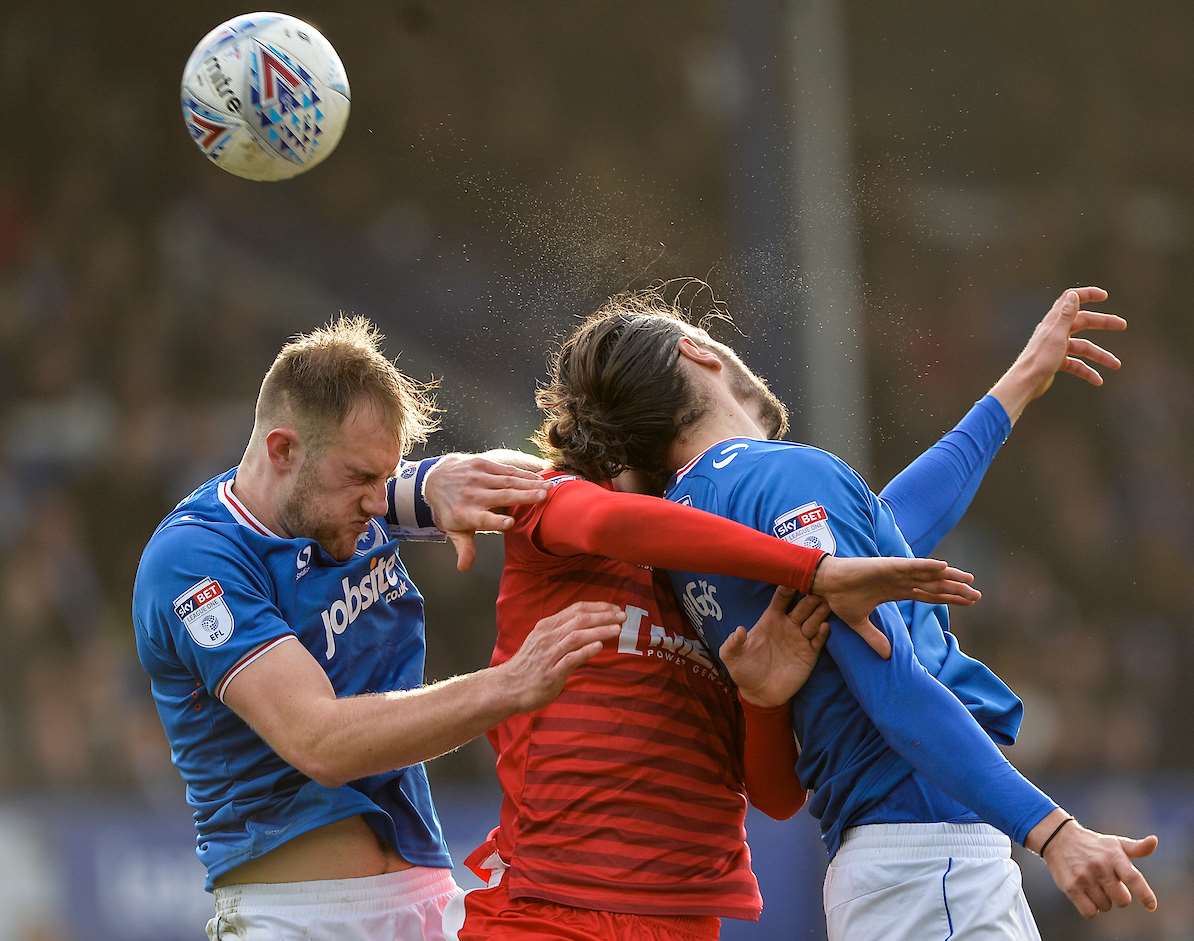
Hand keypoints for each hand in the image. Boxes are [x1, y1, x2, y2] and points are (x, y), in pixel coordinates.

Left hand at [423, 453, 550, 570]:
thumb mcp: (454, 530)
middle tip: (543, 497)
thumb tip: (464, 568)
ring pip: (507, 481)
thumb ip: (464, 548)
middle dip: (523, 496)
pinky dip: (522, 473)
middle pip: (501, 496)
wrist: (434, 479)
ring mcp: (477, 478)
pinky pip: (505, 469)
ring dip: (528, 483)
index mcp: (466, 514)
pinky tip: (538, 477)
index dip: (496, 521)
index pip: (482, 519)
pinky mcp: (482, 464)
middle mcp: (472, 495)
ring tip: (547, 487)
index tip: (510, 523)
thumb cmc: (450, 510)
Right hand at [496, 602, 624, 711]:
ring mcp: (549, 654)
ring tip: (617, 629)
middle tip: (622, 616)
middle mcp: (548, 636)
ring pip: (577, 636)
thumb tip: (587, 628)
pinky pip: (571, 658)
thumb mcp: (542, 642)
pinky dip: (586, 650)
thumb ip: (562, 633)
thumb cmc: (528, 666)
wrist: (507, 687)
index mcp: (547, 626)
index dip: (597, 607)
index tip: (614, 608)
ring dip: (599, 630)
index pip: (575, 609)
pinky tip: (599, 646)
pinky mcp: (551, 673)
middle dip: (603, 616)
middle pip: (579, 620)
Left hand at [720, 587, 829, 706]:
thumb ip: (733, 642)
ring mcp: (800, 638)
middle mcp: (788, 625)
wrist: (759, 694)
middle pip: (802, 605)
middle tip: (818, 587)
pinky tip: (824, 627)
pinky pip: (819, 639)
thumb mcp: (732, 657)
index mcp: (770, 619)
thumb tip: (739, 630)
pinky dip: (823, 632)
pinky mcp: (809, 654)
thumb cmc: (743, 670)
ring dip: (819, 611)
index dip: (787, 587)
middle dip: (810, 596)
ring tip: (825, 603)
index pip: (781, 598)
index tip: (794, 577)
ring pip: (814, 619)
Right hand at [810, 557, 980, 658]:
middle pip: (934, 586)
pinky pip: (911, 566)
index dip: (947, 599)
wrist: (824, 584)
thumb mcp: (859, 623)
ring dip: (949, 577)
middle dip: (955, 590)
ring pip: (928, 575)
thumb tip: (887, 655)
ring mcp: (895, 572)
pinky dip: (928, 566)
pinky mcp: (886, 566)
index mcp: (895, 591)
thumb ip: (874, 637)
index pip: (928, 596)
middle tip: (977, 595)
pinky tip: (944, 567)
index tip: (965, 602)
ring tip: (969, 579)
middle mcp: (899, 580)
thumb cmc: (840, 598)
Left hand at [989, 286, 1126, 423]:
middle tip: (1123, 325)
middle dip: (1103, 323)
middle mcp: (1055, 331)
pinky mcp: (1056, 362)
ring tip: (1116, 365)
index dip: (1086, 294)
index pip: (1070, 300)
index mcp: (1054, 321)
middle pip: (1083, 322)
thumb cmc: (1040, 359)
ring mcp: (1056, 347)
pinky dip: (1087, 371)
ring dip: (1100, 356)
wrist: (1025, 383)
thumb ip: (1066, 315)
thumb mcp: (1057, 335)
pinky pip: (1076, 364)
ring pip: (1083, 347)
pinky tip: (1098, 381)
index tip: (1104, 296)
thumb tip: (1073, 295)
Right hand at [1027, 810, 1158, 917]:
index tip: (1151, 906)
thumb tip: (1154, 840)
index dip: (1145, 894)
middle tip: (1110, 886)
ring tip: (1094, 886)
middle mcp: (1100, 866)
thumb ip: (1138, 848)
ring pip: (1106, 907)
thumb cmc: (1093, 844)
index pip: (1134, 878)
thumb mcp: (1115, 843)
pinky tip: (1087, 896)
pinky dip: (1091, 909)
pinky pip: (1090, 912)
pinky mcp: (1071, 887)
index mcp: (1114, 856)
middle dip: (1119, 897)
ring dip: (1103, 901)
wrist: (1058, 838)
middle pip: (1122, 900)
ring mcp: (1084, 877)